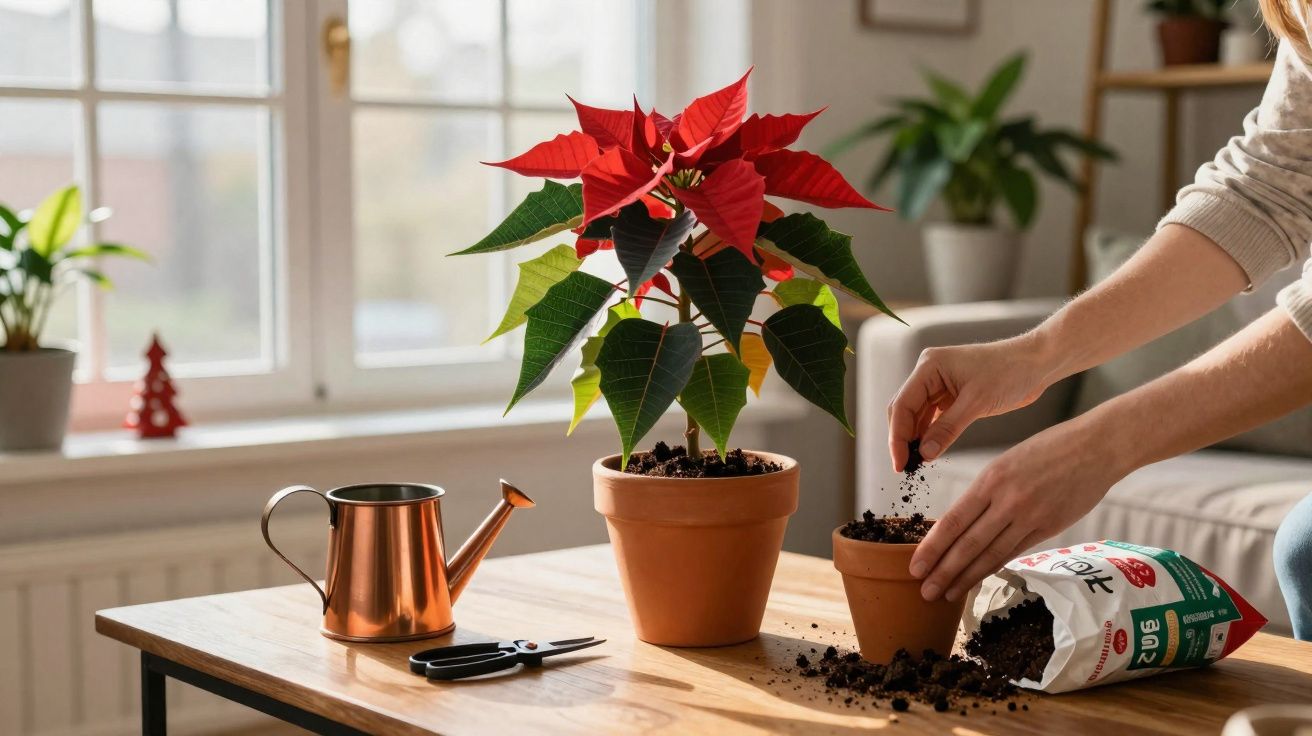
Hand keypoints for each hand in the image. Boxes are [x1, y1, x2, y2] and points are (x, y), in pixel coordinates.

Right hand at [887, 332, 1056, 471]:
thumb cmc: (1010, 372)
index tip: (899, 463)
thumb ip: (947, 429)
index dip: (897, 437)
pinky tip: (929, 451)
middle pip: (903, 410)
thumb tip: (924, 454)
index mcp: (929, 366)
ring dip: (915, 438)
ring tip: (916, 464)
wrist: (1037, 362)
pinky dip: (929, 434)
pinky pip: (932, 417)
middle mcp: (928, 372)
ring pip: (916, 415)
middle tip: (905, 467)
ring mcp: (938, 383)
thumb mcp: (977, 403)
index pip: (902, 405)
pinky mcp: (950, 394)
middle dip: (902, 438)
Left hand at [908, 418, 1128, 601]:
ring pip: (990, 554)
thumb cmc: (1050, 448)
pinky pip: (1014, 552)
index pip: (953, 521)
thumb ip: (987, 490)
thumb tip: (964, 520)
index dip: (932, 547)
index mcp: (991, 479)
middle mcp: (1007, 500)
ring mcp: (1030, 517)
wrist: (1097, 447)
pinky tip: (978, 580)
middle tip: (924, 591)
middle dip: (943, 571)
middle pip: (968, 544)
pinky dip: (993, 568)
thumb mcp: (1008, 461)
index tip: (916, 565)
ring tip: (946, 594)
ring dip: (966, 577)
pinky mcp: (1049, 528)